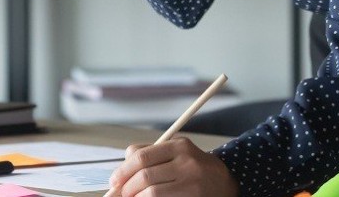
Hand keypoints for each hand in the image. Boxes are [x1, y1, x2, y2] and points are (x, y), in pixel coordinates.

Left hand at [104, 138, 238, 196]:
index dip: (123, 171)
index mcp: (179, 146)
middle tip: (121, 194)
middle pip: (144, 176)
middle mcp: (187, 162)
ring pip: (151, 193)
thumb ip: (148, 155)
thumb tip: (119, 173)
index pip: (141, 157)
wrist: (223, 182)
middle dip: (127, 188)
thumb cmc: (192, 168)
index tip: (114, 181)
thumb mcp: (175, 153)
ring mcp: (191, 182)